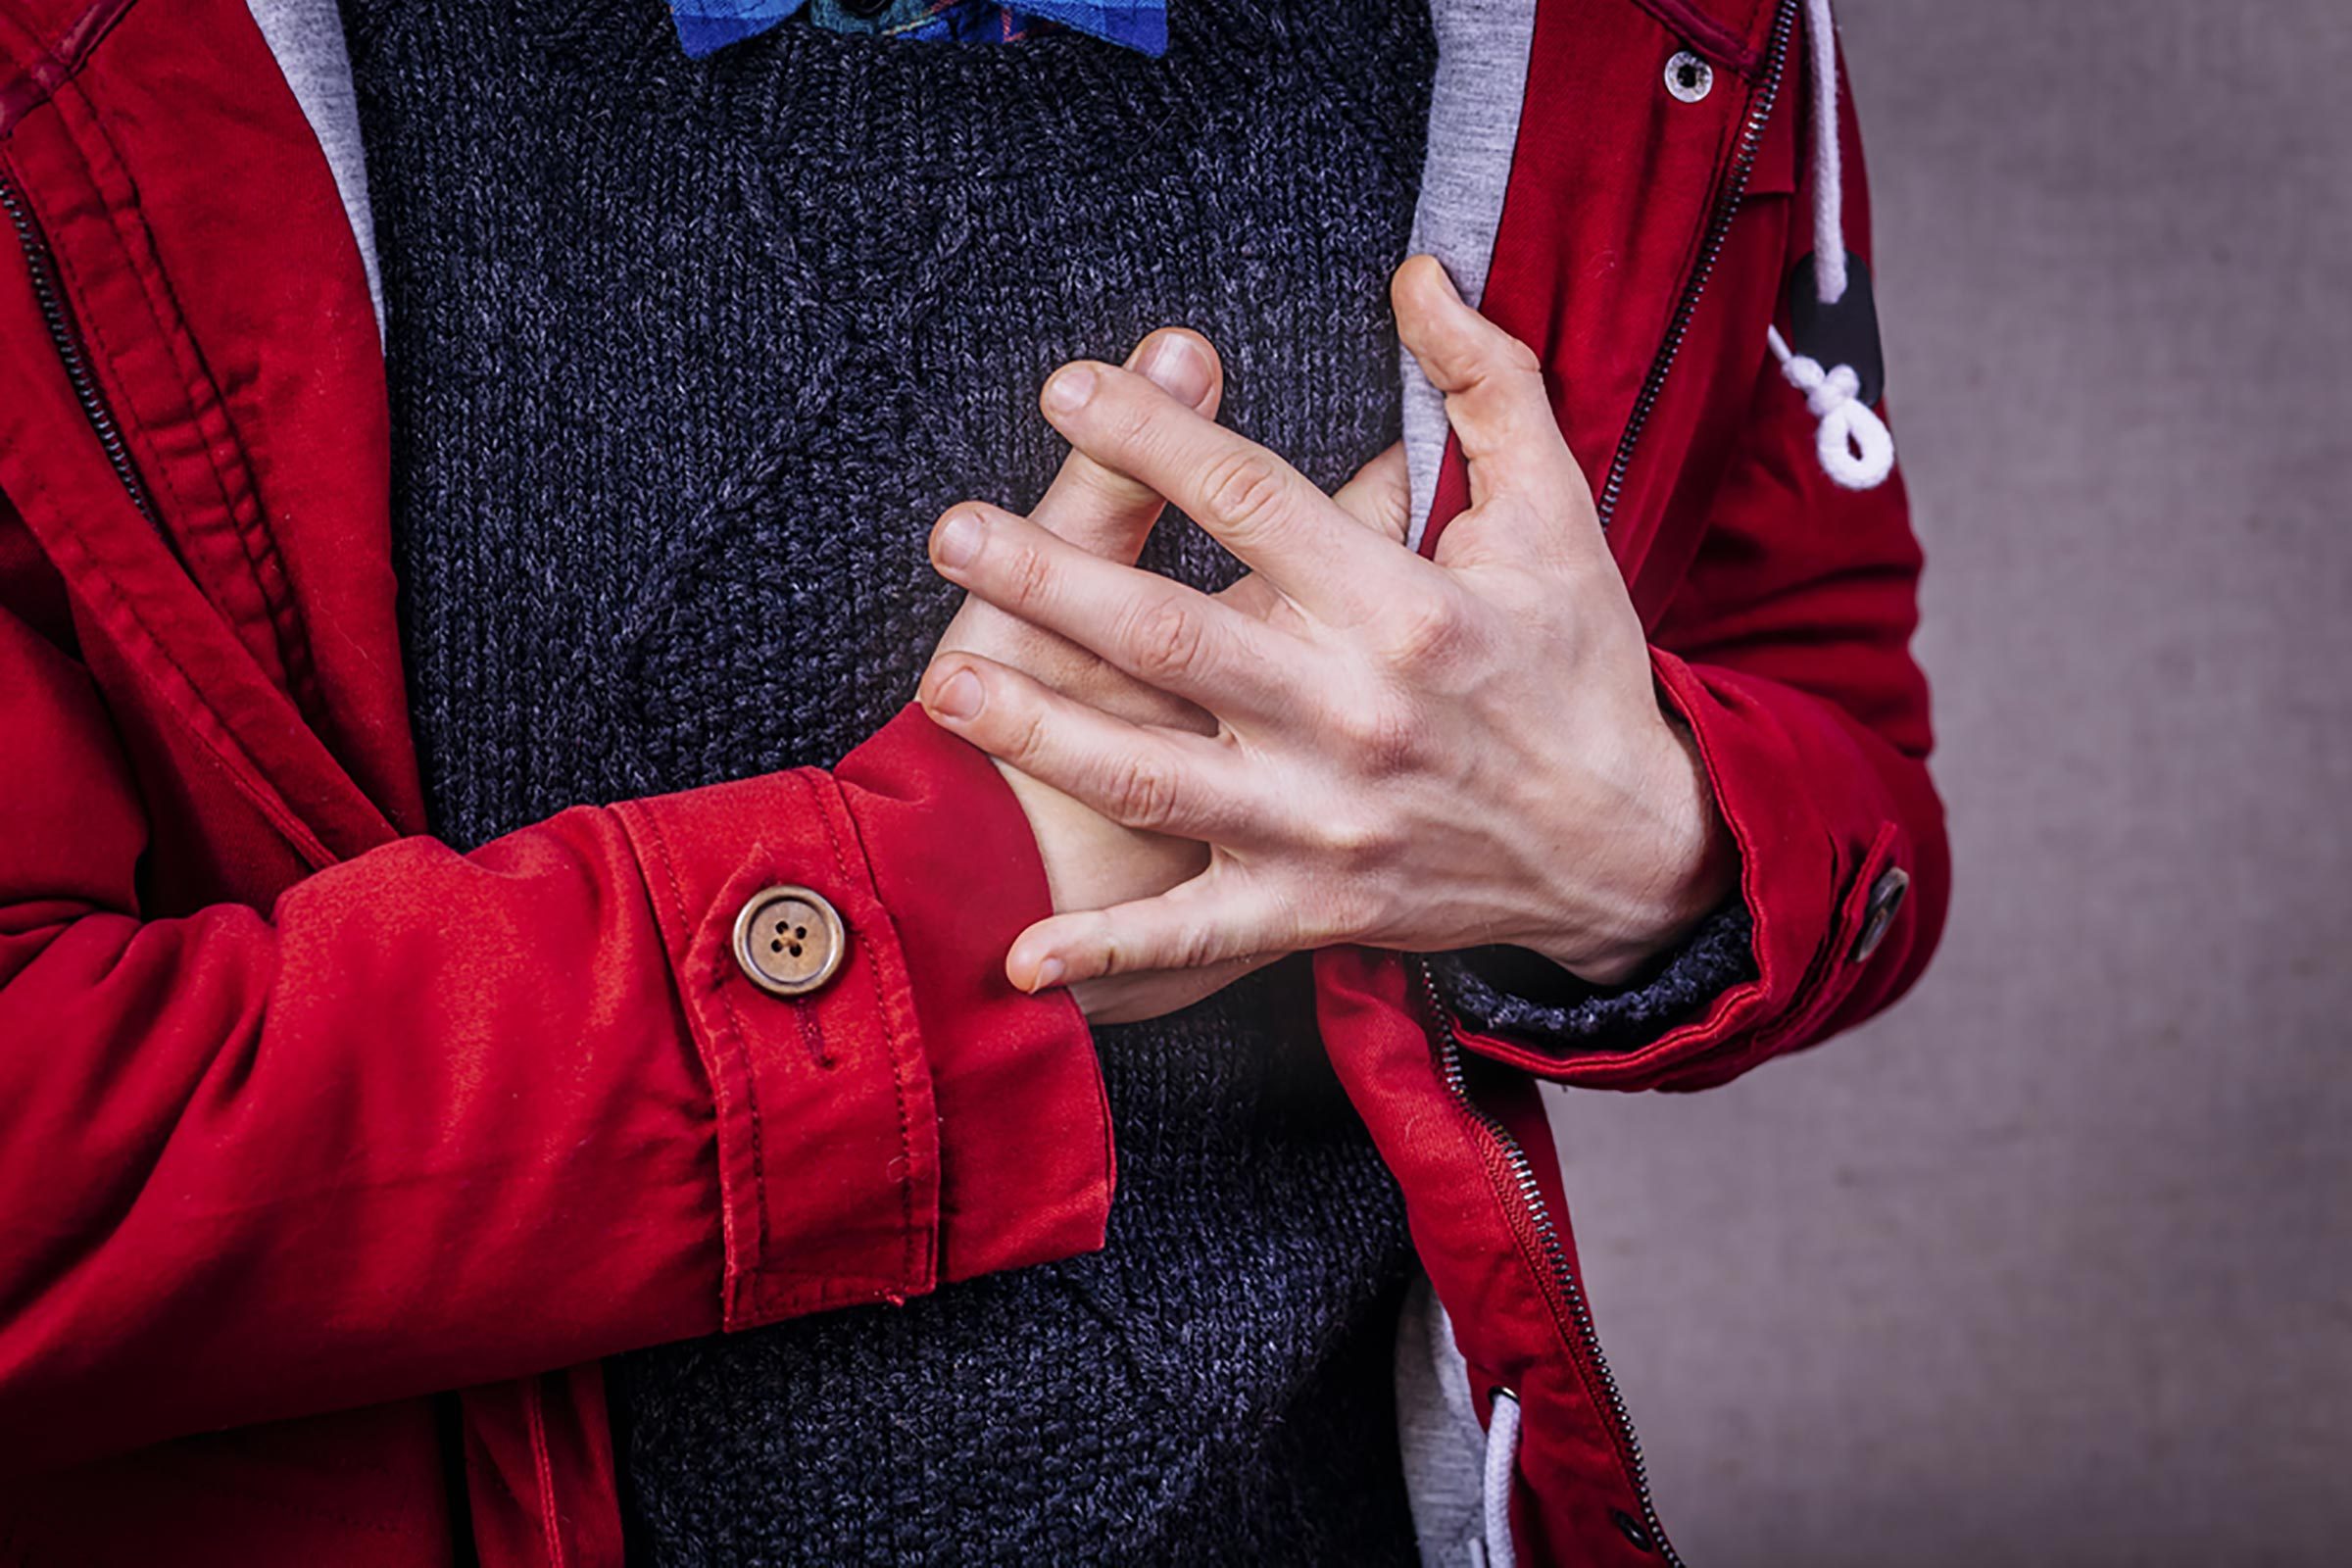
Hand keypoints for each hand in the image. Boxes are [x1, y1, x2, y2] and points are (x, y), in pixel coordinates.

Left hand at [919, 256, 1733, 993]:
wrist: (1630, 852)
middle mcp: (1354, 716)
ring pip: (1153, 774)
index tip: (1064, 390)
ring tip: (944, 689)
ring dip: (1038, 733)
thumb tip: (1420, 277)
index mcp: (1408, 610)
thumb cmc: (1580, 671)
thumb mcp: (1557, 517)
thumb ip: (1490, 388)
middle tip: (949, 533)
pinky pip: (1194, 935)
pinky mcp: (1313, 907)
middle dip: (1049, 581)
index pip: (1253, 500)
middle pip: (1171, 633)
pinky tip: (1020, 955)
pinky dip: (1108, 951)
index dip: (1153, 437)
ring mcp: (1324, 822)